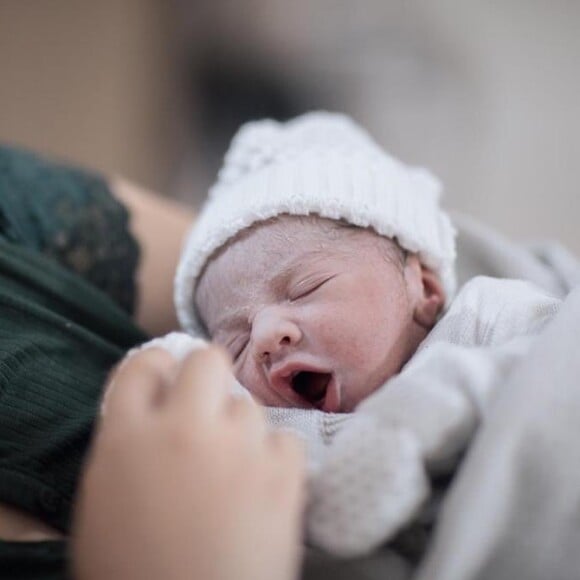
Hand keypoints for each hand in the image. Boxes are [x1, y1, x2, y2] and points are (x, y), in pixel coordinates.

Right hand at [72, 347, 305, 579]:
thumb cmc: (133, 572)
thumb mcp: (104, 500)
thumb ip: (126, 443)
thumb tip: (152, 408)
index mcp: (128, 436)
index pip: (143, 364)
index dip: (157, 367)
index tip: (167, 378)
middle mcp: (185, 428)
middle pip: (207, 360)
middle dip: (205, 377)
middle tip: (205, 408)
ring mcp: (238, 448)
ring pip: (248, 405)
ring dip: (239, 429)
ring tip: (232, 469)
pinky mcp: (281, 476)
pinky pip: (284, 441)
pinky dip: (274, 459)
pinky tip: (261, 487)